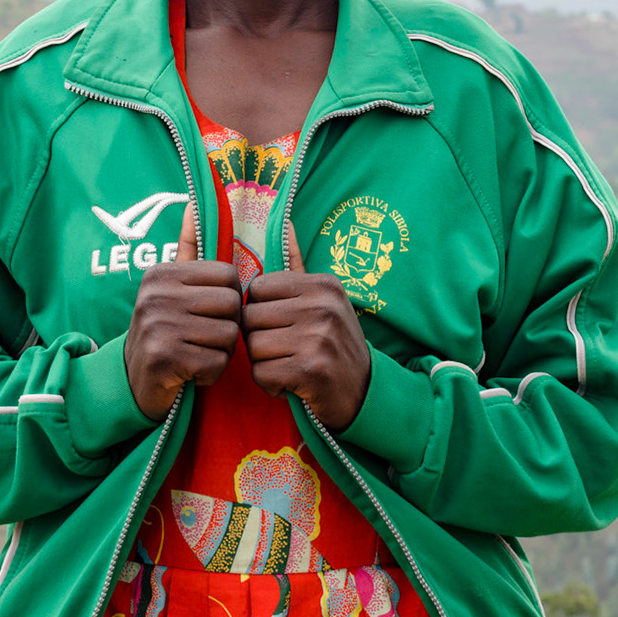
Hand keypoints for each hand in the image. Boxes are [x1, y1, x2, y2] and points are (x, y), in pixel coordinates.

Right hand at [124, 203, 242, 419]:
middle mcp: (156, 294)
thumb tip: (192, 201)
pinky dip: (210, 375)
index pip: (229, 276)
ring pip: (228, 337)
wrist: (131, 383)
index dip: (229, 300)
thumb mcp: (172, 288)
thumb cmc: (165, 332)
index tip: (208, 313)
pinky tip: (190, 373)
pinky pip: (216, 364)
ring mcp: (157, 325)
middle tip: (204, 339)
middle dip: (227, 329)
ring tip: (196, 354)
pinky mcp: (163, 358)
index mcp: (162, 272)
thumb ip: (188, 248)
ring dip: (219, 354)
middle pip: (232, 306)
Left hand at [242, 223, 370, 428]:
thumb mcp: (324, 301)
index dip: (260, 312)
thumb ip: (298, 266)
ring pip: (253, 347)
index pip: (257, 288)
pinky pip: (262, 374)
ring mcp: (318, 337)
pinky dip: (271, 386)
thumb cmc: (334, 345)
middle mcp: (322, 306)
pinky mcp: (312, 370)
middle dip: (259, 340)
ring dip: (264, 364)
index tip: (280, 326)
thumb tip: (285, 222)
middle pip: (250, 318)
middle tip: (283, 351)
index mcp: (322, 284)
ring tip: (289, 366)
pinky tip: (291, 384)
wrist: (367, 394)